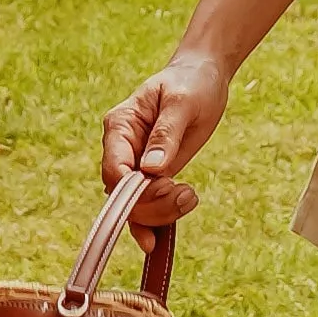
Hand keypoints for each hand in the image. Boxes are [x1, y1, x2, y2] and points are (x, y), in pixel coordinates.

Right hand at [101, 52, 228, 225]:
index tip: (167, 188)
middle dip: (152, 204)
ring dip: (160, 213)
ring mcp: (134, 164)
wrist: (202, 79)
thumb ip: (166, 135)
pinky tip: (161, 237)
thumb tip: (152, 170)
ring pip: (132, 205)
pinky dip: (155, 221)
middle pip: (121, 193)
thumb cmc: (191, 84)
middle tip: (188, 195)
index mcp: (120, 126)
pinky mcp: (150, 176)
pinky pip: (145, 206)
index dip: (134, 190)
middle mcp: (121, 148)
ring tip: (190, 197)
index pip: (115, 168)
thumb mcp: (182, 103)